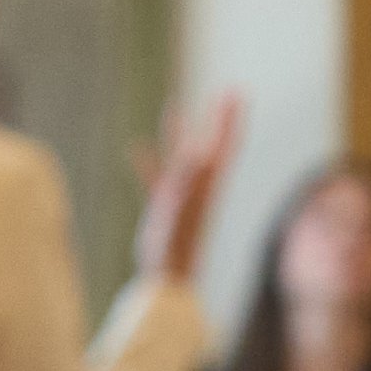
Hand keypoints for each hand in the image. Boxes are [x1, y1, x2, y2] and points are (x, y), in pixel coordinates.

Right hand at [132, 90, 245, 294]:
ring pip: (180, 155)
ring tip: (173, 105)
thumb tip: (200, 152)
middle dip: (216, 118)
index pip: (223, 144)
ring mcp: (180, 196)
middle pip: (211, 145)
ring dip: (178, 131)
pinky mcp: (163, 208)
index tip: (235, 91)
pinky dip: (148, 160)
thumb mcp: (182, 209)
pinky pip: (156, 176)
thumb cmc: (175, 247)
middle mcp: (197, 187)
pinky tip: (136, 147)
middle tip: (225, 93)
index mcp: (206, 185)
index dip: (228, 118)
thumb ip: (190, 179)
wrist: (168, 279)